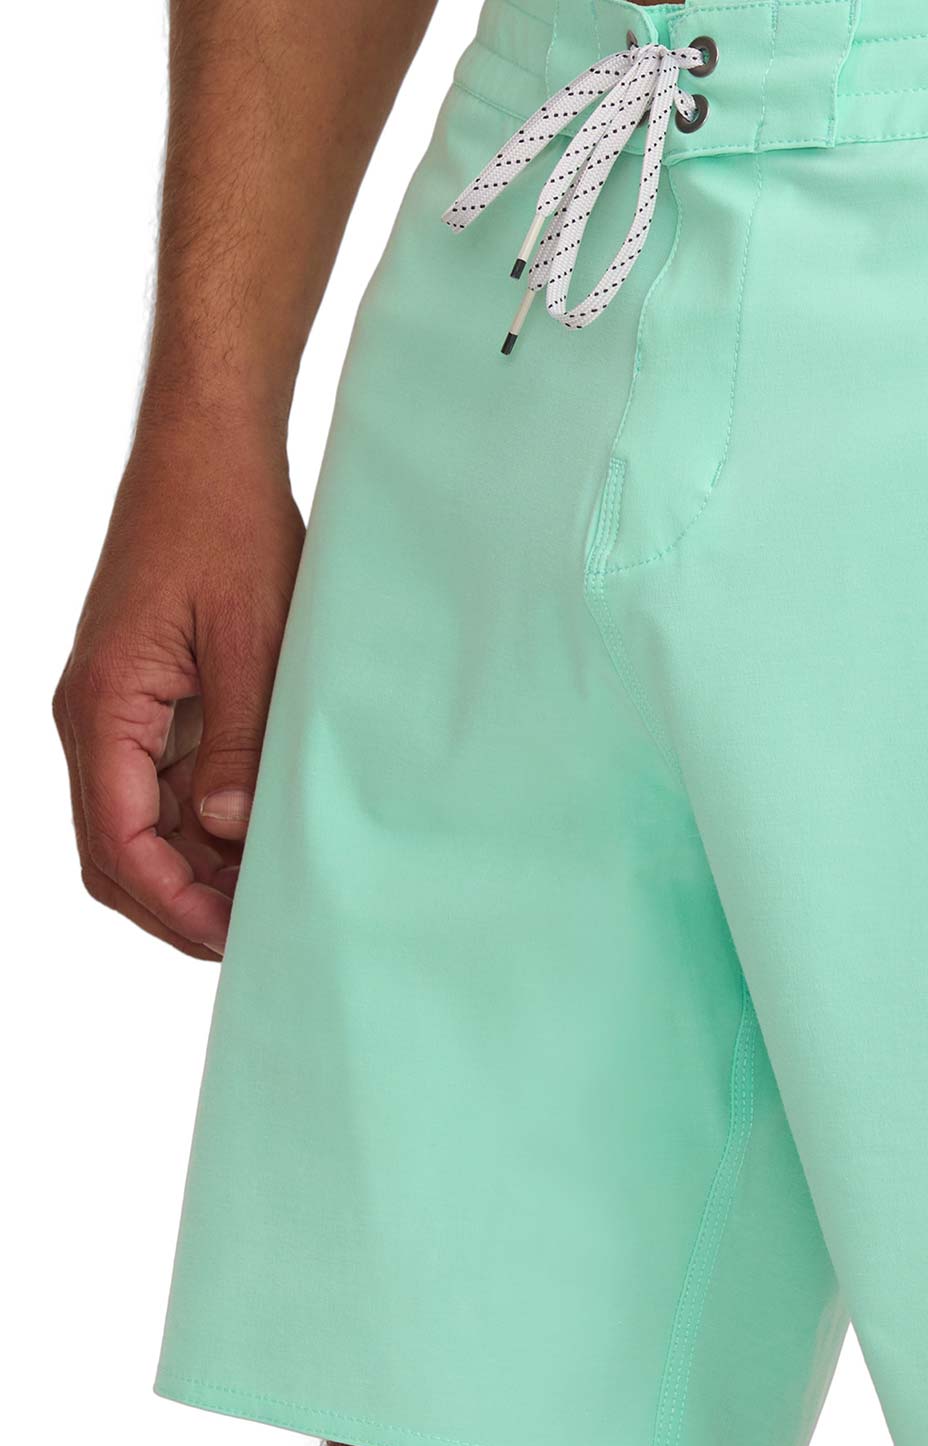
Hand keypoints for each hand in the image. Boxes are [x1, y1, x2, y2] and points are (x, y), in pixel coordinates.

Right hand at [55, 417, 303, 957]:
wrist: (208, 459)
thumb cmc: (227, 532)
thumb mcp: (251, 643)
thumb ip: (238, 742)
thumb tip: (225, 834)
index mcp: (103, 710)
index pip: (116, 841)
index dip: (172, 903)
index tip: (232, 939)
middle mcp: (96, 719)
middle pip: (116, 849)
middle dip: (178, 903)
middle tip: (256, 936)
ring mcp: (118, 712)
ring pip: (138, 824)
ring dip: (192, 870)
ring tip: (266, 898)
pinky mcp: (148, 700)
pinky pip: (159, 786)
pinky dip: (200, 827)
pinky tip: (256, 842)